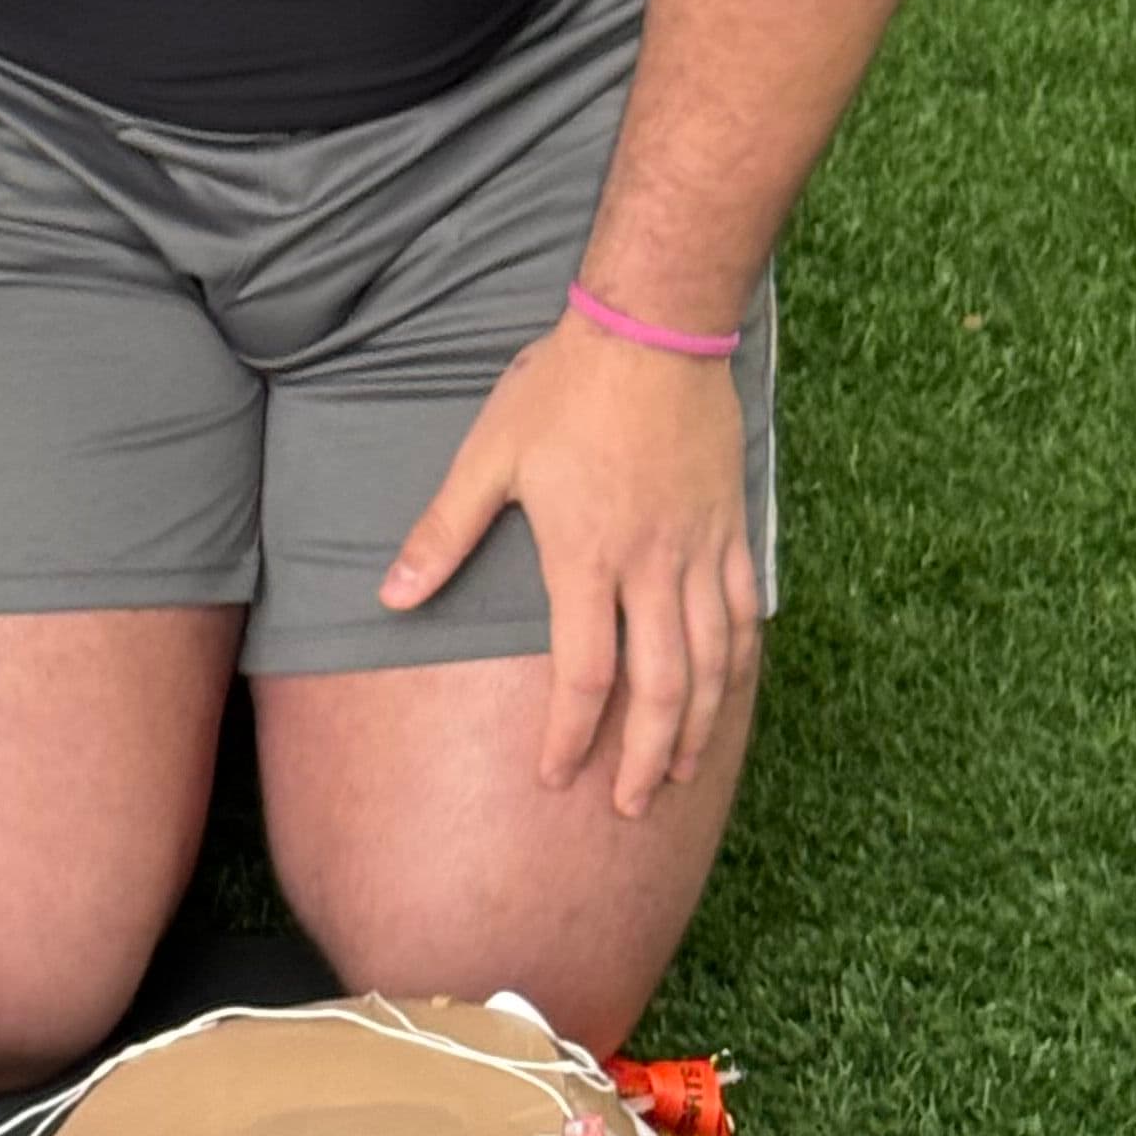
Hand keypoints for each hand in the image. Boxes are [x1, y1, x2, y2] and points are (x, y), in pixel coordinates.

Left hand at [379, 314, 759, 817]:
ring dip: (697, 725)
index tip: (552, 776)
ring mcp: (698, 548)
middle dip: (645, 758)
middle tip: (631, 807)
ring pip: (713, 661)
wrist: (653, 328)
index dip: (568, 735)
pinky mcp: (731, 526)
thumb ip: (443, 533)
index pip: (585, 674)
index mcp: (586, 556)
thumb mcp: (488, 457)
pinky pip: (744, 610)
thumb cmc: (562, 389)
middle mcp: (650, 565)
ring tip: (678, 772)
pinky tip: (729, 693)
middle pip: (661, 687)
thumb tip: (391, 596)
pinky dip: (740, 662)